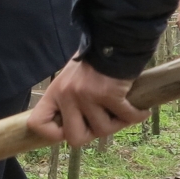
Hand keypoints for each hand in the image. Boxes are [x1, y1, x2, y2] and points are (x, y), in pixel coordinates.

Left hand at [28, 58, 147, 146]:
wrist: (115, 40)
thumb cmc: (95, 62)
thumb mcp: (71, 79)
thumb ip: (70, 102)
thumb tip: (76, 128)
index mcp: (55, 92)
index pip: (38, 123)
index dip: (54, 134)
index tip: (68, 130)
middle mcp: (67, 96)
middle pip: (75, 138)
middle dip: (92, 134)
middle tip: (103, 121)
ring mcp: (87, 96)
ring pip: (103, 129)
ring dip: (118, 122)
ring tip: (123, 109)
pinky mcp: (109, 94)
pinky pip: (126, 117)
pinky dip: (137, 116)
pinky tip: (141, 111)